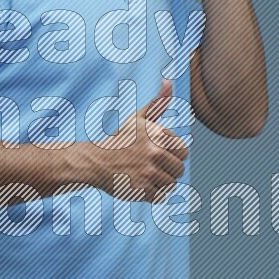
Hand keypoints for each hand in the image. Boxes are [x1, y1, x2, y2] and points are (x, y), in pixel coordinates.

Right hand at [91, 78, 188, 203]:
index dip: (172, 154)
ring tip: (143, 175)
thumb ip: (157, 103)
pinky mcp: (142, 190)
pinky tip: (139, 185)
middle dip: (167, 170)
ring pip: (171, 184)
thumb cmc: (119, 140)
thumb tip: (169, 81)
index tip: (156, 153)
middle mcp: (155, 153)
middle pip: (179, 170)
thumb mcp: (138, 120)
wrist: (95, 162)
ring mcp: (148, 172)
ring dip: (159, 183)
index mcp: (158, 135)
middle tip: (148, 166)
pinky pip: (161, 197)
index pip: (184, 152)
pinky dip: (152, 194)